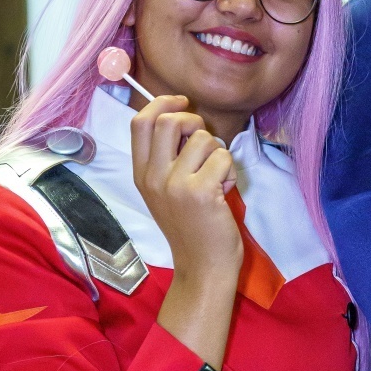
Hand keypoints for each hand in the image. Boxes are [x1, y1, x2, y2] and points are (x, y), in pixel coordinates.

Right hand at [130, 95, 243, 288]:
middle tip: (205, 144)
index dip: (162, 103)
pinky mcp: (200, 192)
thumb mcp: (167, 192)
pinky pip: (222, 158)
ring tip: (216, 179)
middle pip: (168, 120)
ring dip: (217, 153)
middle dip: (194, 122)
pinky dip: (230, 171)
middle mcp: (153, 177)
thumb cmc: (192, 228)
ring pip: (202, 138)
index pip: (140, 122)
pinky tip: (224, 192)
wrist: (202, 267)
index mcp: (141, 174)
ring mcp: (174, 185)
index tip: (182, 103)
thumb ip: (168, 158)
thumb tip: (184, 118)